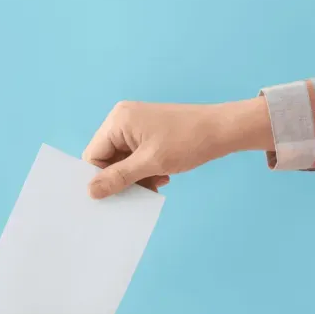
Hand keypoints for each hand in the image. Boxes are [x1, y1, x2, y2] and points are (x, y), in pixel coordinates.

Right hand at [82, 98, 273, 198]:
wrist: (223, 130)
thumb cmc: (188, 141)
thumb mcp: (150, 164)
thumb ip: (118, 178)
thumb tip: (91, 192)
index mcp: (118, 121)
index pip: (93, 155)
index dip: (102, 177)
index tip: (116, 195)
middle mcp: (123, 119)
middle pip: (107, 158)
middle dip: (122, 178)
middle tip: (140, 191)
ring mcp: (136, 125)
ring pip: (123, 160)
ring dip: (136, 177)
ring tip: (155, 183)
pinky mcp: (149, 132)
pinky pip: (136, 156)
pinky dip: (145, 170)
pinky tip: (161, 176)